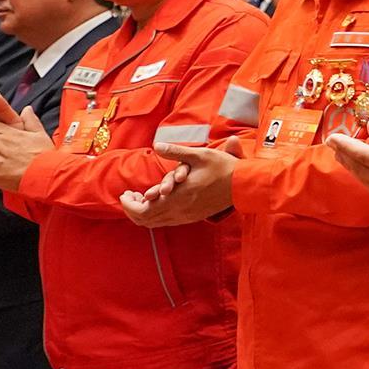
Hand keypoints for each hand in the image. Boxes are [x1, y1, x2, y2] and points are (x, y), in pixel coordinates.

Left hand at [120, 141, 238, 225]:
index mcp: (179, 196)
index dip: (128, 205)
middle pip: (146, 220)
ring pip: (156, 223)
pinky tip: (156, 203)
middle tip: (128, 196)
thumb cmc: (223, 168)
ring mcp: (187, 216)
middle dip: (132, 209)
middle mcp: (180, 210)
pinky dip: (156, 215)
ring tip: (139, 199)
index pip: (143, 210)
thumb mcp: (199, 155)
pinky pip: (167, 221)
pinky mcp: (193, 217)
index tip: (124, 193)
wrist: (244, 185)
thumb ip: (176, 151)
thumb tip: (157, 145)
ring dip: (143, 213)